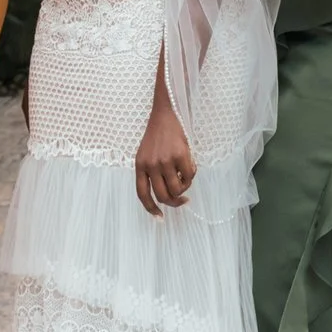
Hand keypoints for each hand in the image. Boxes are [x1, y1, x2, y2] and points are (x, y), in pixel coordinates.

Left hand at [135, 85, 196, 213]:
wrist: (166, 114)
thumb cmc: (158, 136)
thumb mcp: (147, 155)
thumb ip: (151, 173)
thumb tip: (168, 195)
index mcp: (139, 165)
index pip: (143, 194)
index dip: (151, 209)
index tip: (160, 218)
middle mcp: (151, 165)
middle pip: (162, 195)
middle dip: (174, 202)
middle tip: (183, 200)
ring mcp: (165, 160)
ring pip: (177, 188)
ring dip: (184, 188)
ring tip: (186, 179)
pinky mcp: (180, 155)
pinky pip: (189, 176)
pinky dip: (191, 176)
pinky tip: (191, 167)